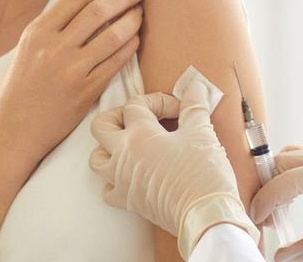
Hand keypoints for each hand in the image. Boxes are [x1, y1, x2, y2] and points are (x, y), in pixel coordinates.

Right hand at [0, 0, 146, 164]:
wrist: (12, 132)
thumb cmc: (19, 90)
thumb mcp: (26, 49)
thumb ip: (52, 28)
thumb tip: (87, 5)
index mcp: (37, 32)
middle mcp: (53, 47)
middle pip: (99, 10)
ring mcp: (71, 69)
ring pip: (112, 34)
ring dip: (133, 19)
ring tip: (142, 12)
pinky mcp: (85, 91)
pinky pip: (116, 62)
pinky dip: (130, 46)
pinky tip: (137, 39)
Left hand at [89, 76, 258, 258]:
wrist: (206, 215)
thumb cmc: (203, 173)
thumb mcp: (202, 132)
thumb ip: (195, 107)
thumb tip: (195, 87)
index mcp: (139, 134)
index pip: (136, 104)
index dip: (159, 100)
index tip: (181, 109)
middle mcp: (123, 156)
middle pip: (101, 126)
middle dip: (118, 115)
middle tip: (141, 117)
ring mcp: (121, 180)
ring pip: (96, 159)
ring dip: (109, 147)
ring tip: (131, 144)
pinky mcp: (128, 201)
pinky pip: (107, 189)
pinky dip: (114, 180)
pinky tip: (132, 175)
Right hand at [250, 143, 302, 261]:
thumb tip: (280, 257)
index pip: (291, 177)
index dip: (269, 197)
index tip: (258, 218)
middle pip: (284, 161)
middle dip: (267, 187)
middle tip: (263, 217)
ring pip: (288, 157)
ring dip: (275, 181)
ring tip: (274, 211)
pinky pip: (299, 161)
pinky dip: (287, 178)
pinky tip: (287, 200)